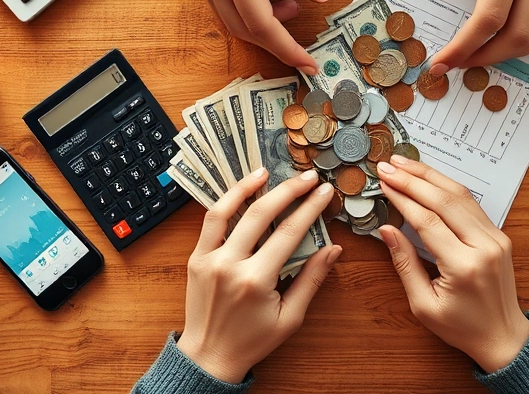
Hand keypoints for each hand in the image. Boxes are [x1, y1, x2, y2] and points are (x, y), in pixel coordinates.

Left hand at [176, 168, 341, 382]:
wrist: (208, 357)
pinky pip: (210, 222)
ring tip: (266, 171)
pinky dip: (225, 202)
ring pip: (228, 210)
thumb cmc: (252, 341)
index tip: (325, 192)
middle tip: (308, 177)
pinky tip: (241, 190)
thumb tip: (333, 249)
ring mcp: (208, 259)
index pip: (290, 232)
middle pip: (262, 214)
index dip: (311, 208)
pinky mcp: (195, 258)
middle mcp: (230, 265)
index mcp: (256, 280)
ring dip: (248, 186)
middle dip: (289, 191)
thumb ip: (311, 280)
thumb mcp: (290, 317)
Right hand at [376, 156, 528, 372]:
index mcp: (464, 266)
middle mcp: (484, 246)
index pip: (428, 221)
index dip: (403, 198)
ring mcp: (496, 238)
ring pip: (461, 195)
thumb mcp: (424, 304)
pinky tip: (429, 178)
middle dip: (413, 179)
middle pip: (445, 200)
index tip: (384, 183)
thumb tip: (386, 230)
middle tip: (388, 165)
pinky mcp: (499, 235)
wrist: (503, 337)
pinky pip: (471, 203)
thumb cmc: (461, 327)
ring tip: (405, 163)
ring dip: (431, 176)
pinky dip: (447, 187)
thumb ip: (405, 264)